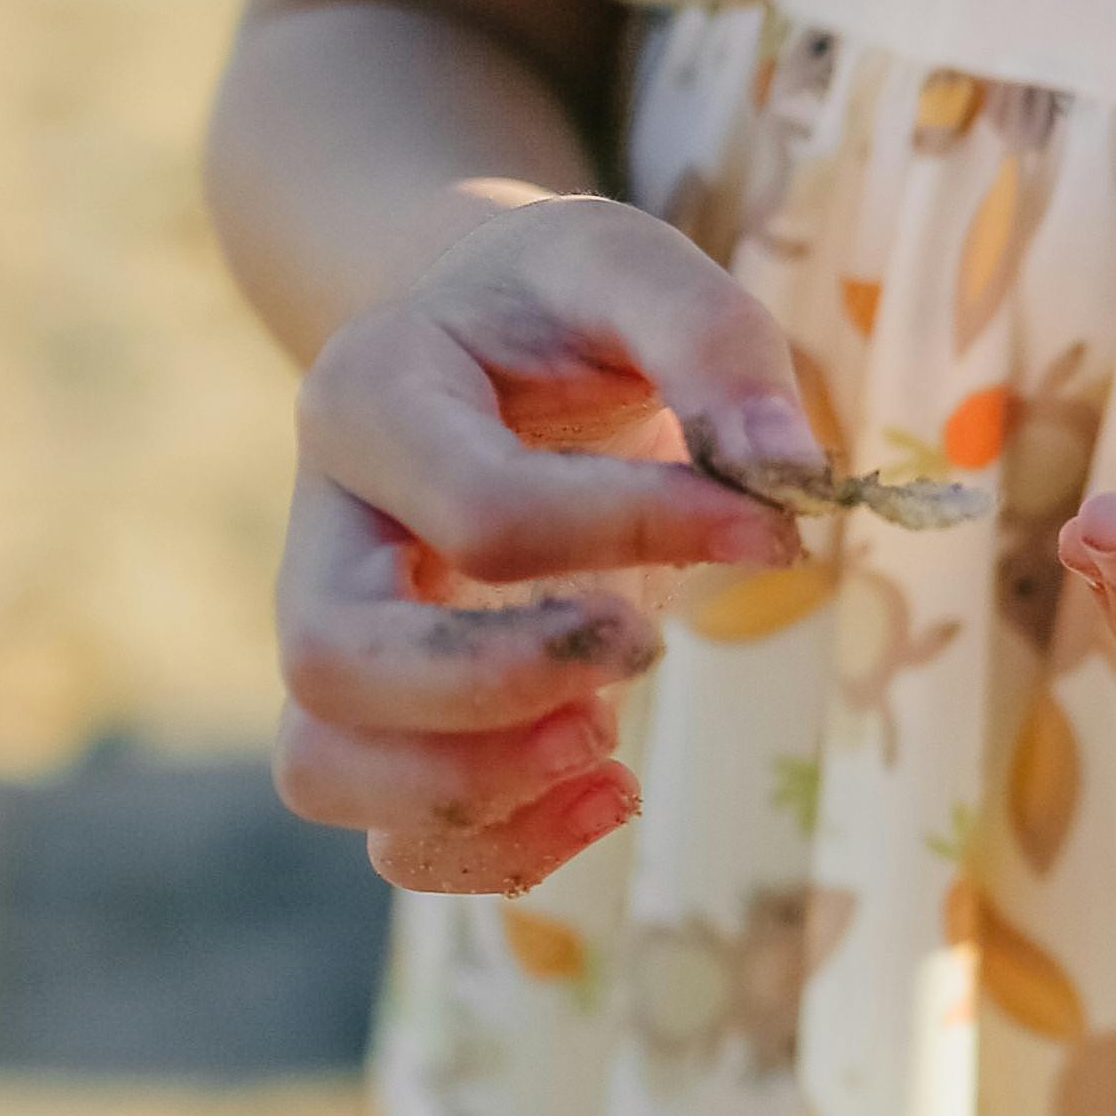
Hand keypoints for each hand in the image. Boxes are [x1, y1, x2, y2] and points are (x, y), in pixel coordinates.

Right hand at [275, 196, 824, 897]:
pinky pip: (388, 833)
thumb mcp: (637, 266)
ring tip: (611, 747)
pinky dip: (496, 848)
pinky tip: (612, 792)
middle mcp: (324, 527)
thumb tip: (791, 478)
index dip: (639, 533)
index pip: (483, 510)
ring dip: (476, 791)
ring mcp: (337, 633)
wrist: (486, 339)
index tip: (771, 530)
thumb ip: (714, 342)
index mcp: (370, 393)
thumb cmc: (564, 307)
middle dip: (502, 687)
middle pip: (334, 658)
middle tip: (642, 650)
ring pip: (325, 765)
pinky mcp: (384, 716)